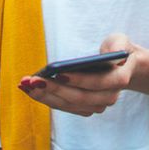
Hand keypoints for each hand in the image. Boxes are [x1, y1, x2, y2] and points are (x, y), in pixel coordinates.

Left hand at [19, 34, 142, 116]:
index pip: (98, 82)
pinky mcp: (85, 108)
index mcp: (119, 79)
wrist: (122, 67)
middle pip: (80, 97)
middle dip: (54, 89)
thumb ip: (119, 44)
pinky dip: (46, 99)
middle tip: (33, 80)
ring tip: (26, 85)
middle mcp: (109, 97)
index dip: (78, 80)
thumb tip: (114, 54)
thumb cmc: (117, 50)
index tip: (58, 74)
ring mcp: (97, 105)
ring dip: (45, 96)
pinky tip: (29, 89)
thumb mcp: (121, 41)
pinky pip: (64, 106)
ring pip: (69, 105)